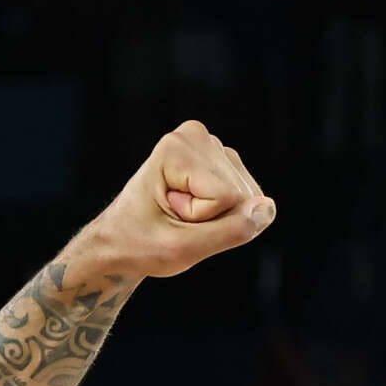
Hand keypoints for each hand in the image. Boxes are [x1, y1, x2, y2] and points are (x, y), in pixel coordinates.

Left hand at [71, 121, 275, 283]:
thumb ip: (230, 231)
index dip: (198, 219)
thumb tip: (268, 208)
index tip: (167, 217)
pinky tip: (192, 208)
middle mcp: (195, 136)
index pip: (224, 197)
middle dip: (210, 218)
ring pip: (247, 196)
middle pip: (240, 194)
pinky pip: (247, 197)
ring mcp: (210, 145)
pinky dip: (222, 212)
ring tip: (179, 214)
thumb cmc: (140, 246)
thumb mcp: (181, 249)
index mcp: (176, 148)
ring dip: (216, 216)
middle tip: (173, 219)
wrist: (118, 243)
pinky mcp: (221, 160)